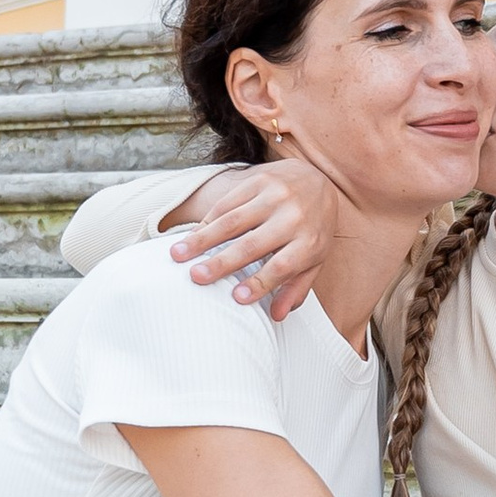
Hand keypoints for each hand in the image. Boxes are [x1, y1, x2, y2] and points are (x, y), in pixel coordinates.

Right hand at [167, 158, 336, 317]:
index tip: (236, 298)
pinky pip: (227, 203)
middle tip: (196, 277)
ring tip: (179, 254)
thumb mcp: (314, 259)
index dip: (259, 283)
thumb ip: (296, 287)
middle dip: (222, 262)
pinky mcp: (259, 181)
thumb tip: (278, 316)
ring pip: (233, 221)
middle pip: (253, 244)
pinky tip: (191, 235)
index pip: (282, 266)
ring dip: (203, 239)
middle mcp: (293, 217)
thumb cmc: (313, 228)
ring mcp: (275, 196)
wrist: (317, 180)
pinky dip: (207, 221)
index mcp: (310, 242)